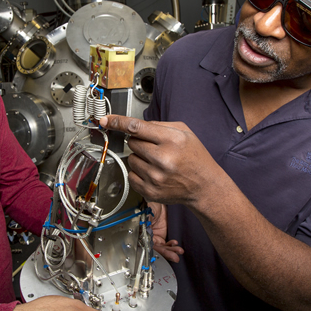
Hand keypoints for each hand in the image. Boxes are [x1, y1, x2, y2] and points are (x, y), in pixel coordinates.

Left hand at [100, 115, 221, 207]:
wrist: (204, 185)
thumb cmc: (194, 157)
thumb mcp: (184, 132)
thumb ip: (158, 125)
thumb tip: (133, 125)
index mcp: (171, 140)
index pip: (136, 127)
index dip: (118, 122)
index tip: (106, 120)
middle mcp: (162, 159)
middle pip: (132, 143)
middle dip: (140, 143)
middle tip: (155, 148)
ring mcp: (155, 177)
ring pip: (130, 159)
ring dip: (140, 158)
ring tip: (157, 162)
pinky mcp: (150, 191)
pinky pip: (131, 175)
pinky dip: (139, 172)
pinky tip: (154, 173)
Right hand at [148, 202, 182, 262]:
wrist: (156, 197)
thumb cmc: (147, 204)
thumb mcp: (144, 214)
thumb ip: (144, 225)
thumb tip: (145, 235)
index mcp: (140, 233)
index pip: (147, 246)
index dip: (156, 251)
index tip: (163, 253)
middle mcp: (146, 237)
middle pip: (156, 249)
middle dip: (166, 254)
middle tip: (174, 257)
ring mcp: (154, 236)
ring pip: (162, 248)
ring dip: (171, 251)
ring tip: (179, 251)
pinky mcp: (161, 234)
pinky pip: (166, 243)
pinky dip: (172, 245)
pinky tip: (175, 244)